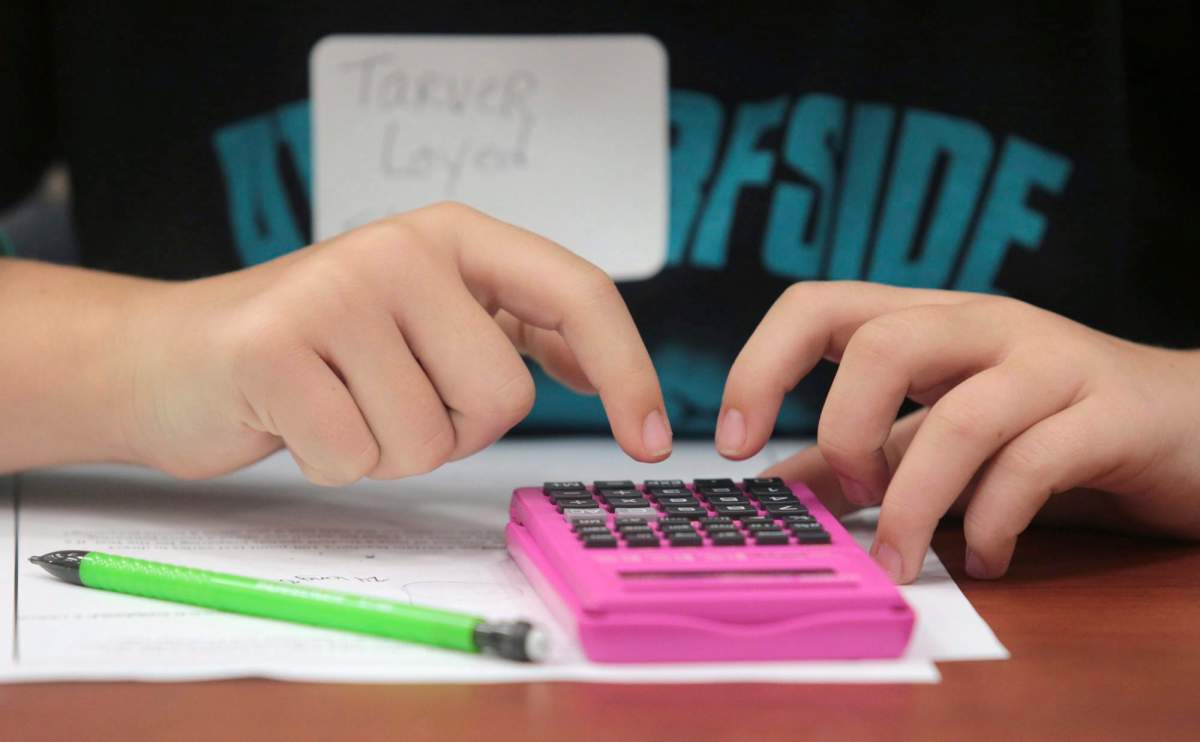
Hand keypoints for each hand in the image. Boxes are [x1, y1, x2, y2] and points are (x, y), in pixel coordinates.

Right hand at [119, 202, 670, 483]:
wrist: (177, 356)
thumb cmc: (322, 352)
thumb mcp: (427, 319)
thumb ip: (511, 331)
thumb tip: (607, 372)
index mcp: (453, 236)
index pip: (576, 293)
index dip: (627, 371)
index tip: (652, 441)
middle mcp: (402, 247)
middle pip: (502, 398)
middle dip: (455, 430)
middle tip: (388, 397)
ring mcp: (336, 289)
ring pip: (428, 440)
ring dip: (387, 449)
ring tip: (338, 402)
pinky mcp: (275, 346)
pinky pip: (355, 458)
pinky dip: (332, 463)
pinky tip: (296, 419)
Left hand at [717, 281, 1199, 581]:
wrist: (1193, 423)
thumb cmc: (1050, 426)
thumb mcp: (939, 436)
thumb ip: (859, 462)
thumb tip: (769, 493)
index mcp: (928, 322)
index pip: (820, 305)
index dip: (760, 365)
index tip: (731, 442)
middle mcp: (984, 325)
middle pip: (880, 343)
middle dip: (842, 432)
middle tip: (846, 496)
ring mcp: (1052, 362)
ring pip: (960, 418)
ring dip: (916, 507)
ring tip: (901, 560)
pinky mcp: (1110, 414)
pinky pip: (1036, 465)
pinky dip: (995, 524)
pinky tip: (988, 559)